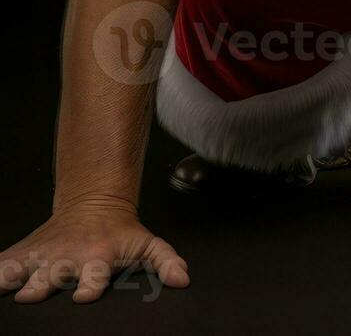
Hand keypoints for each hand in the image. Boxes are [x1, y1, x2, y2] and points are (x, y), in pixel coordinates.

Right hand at [0, 197, 188, 303]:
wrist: (95, 203)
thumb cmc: (121, 231)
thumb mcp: (148, 245)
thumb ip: (166, 262)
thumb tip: (183, 279)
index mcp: (97, 259)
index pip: (94, 276)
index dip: (90, 286)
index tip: (84, 296)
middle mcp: (67, 259)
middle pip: (50, 276)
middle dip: (40, 286)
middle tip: (31, 294)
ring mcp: (43, 256)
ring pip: (19, 268)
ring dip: (8, 277)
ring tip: (0, 285)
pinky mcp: (23, 254)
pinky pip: (0, 262)